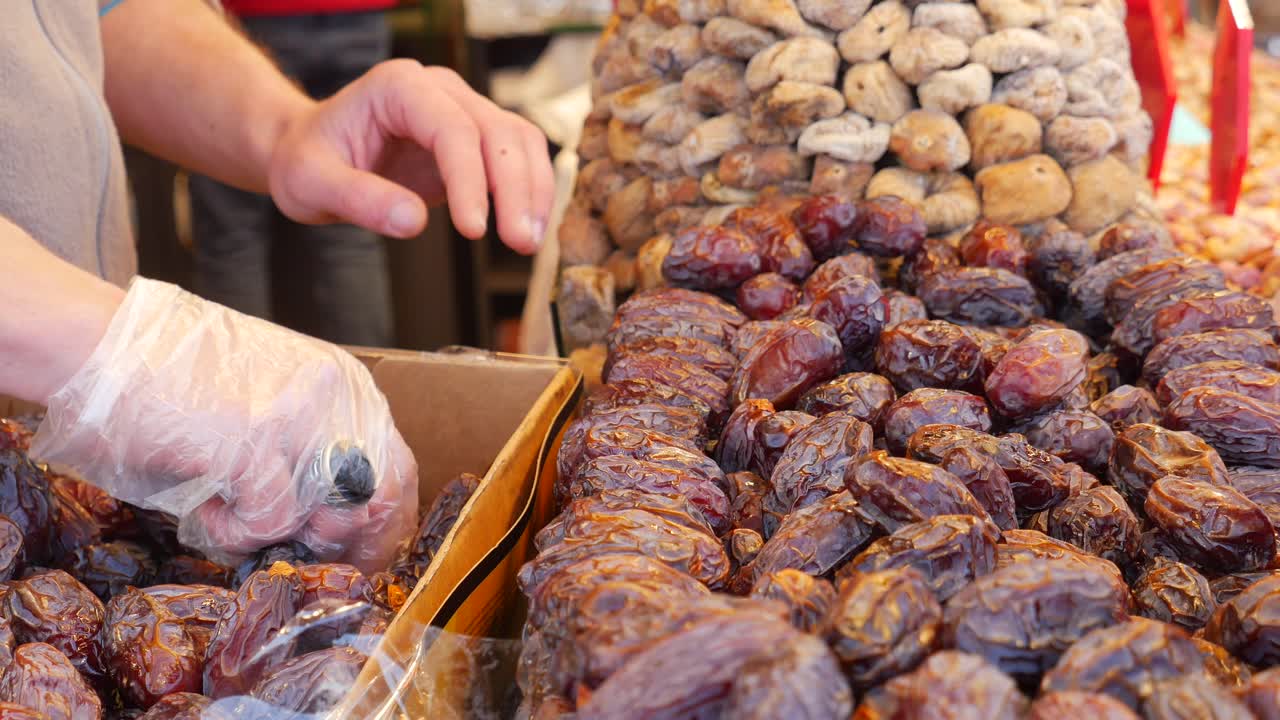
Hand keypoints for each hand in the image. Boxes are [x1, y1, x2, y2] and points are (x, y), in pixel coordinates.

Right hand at [30, 279, 418, 573]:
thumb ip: (314, 454)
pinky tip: (205, 506)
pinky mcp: (256, 441)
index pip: (400, 469)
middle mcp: (336, 395)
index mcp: (345, 384)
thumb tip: (344, 529)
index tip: (356, 557)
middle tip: (290, 550)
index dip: (382, 526)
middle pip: (381, 498)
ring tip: (229, 512)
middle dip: (342, 543)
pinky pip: (270, 523)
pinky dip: (235, 533)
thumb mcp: (270, 408)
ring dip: (278, 536)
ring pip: (328, 517)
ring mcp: (300, 416)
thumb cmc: (172, 386)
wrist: (98, 346)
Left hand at [267, 60, 554, 254]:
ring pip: (518, 141)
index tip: (473, 230)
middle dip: (516, 189)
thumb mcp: (310, 184)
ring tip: (528, 241)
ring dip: (532, 191)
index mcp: (398, 87)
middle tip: (520, 243)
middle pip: (497, 132)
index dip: (470, 180)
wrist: (307, 152)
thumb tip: (412, 221)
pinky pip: (516, 158)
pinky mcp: (473, 140)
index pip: (453, 129)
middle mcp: (438, 90)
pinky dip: (529, 192)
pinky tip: (527, 226)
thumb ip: (358, 199)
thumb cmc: (305, 160)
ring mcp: (461, 112)